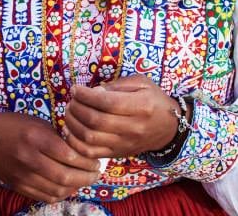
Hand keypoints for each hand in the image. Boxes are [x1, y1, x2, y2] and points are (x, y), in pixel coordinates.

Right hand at [0, 111, 100, 203]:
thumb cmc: (15, 126)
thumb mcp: (38, 123)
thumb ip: (58, 137)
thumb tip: (83, 150)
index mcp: (36, 137)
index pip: (69, 155)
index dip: (87, 161)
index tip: (96, 160)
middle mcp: (29, 158)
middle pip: (65, 176)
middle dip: (86, 177)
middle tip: (95, 173)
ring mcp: (22, 175)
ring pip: (56, 190)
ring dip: (75, 187)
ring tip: (84, 180)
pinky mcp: (18, 186)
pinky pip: (45, 196)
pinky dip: (60, 194)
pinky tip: (68, 187)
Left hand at [64, 74, 181, 158]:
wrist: (168, 128)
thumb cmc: (153, 100)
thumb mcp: (141, 83)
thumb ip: (118, 86)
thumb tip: (94, 91)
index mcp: (141, 107)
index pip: (107, 103)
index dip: (86, 96)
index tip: (76, 89)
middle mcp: (133, 128)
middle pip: (96, 121)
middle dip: (77, 108)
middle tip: (72, 100)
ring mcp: (124, 144)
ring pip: (90, 138)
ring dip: (73, 124)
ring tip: (70, 112)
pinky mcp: (117, 154)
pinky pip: (90, 153)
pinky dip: (75, 142)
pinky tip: (70, 130)